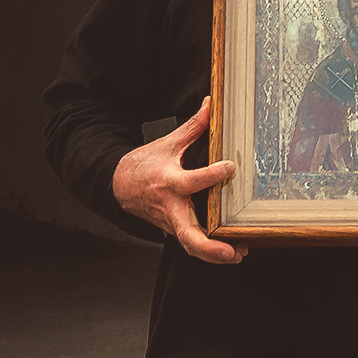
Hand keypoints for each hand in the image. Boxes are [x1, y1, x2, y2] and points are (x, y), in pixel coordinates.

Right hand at [111, 98, 247, 265]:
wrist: (119, 186)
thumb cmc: (145, 165)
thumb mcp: (168, 143)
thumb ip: (193, 127)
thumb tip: (210, 103)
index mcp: (169, 182)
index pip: (191, 181)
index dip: (211, 175)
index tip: (231, 166)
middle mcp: (170, 206)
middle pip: (188, 234)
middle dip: (209, 246)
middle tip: (232, 250)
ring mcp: (171, 222)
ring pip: (190, 245)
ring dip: (214, 254)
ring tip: (238, 254)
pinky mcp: (174, 230)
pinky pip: (191, 243)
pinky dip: (210, 251)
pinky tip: (232, 251)